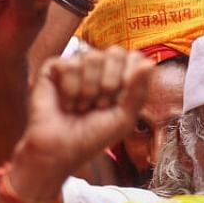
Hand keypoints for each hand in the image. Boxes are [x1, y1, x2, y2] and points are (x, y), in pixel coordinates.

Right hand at [10, 47, 152, 195]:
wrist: (61, 150)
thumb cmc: (93, 137)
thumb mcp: (124, 118)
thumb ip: (138, 90)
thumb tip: (149, 62)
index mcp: (119, 77)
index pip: (134, 57)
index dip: (130, 76)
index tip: (120, 100)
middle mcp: (99, 68)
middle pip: (115, 52)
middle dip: (110, 83)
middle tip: (100, 106)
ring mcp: (77, 66)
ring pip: (91, 57)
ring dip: (88, 90)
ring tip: (82, 107)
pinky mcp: (54, 69)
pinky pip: (69, 64)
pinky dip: (69, 89)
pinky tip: (66, 103)